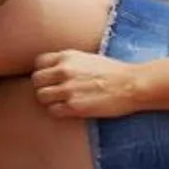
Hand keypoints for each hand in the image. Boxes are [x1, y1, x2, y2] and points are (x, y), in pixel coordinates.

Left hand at [32, 50, 146, 118]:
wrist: (132, 85)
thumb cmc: (113, 72)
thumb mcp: (87, 58)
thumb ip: (68, 62)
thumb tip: (53, 70)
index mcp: (67, 56)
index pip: (38, 62)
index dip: (43, 72)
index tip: (51, 78)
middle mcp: (64, 70)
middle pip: (36, 80)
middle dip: (44, 87)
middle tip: (55, 92)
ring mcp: (68, 88)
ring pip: (41, 96)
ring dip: (50, 101)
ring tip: (62, 102)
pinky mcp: (74, 106)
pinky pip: (52, 111)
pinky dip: (58, 112)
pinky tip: (70, 110)